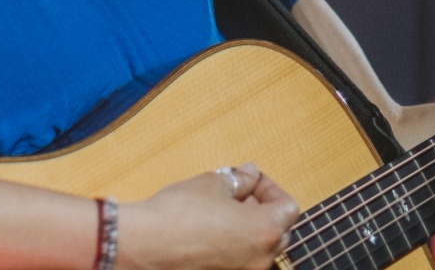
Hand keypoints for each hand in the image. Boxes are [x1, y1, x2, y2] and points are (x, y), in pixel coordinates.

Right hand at [118, 162, 298, 269]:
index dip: (270, 188)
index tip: (250, 180)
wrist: (145, 245)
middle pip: (278, 231)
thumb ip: (240, 179)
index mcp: (266, 230)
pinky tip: (211, 231)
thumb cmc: (179, 214)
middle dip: (261, 209)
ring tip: (220, 212)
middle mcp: (261, 258)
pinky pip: (240, 261)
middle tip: (236, 194)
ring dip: (248, 228)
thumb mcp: (214, 184)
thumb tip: (250, 174)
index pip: (289, 207)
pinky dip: (234, 246)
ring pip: (259, 249)